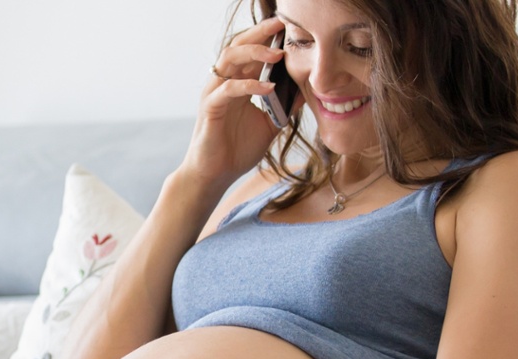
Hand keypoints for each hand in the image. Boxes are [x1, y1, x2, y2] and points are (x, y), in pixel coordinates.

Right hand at [179, 17, 290, 188]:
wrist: (215, 175)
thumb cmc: (237, 150)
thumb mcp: (270, 124)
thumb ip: (285, 107)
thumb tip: (307, 92)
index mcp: (237, 84)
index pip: (250, 51)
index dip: (267, 37)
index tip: (288, 27)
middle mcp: (223, 84)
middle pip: (238, 45)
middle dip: (260, 33)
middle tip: (281, 24)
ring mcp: (214, 94)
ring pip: (229, 59)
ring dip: (253, 52)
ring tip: (277, 53)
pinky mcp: (210, 109)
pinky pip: (229, 89)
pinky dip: (249, 85)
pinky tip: (269, 87)